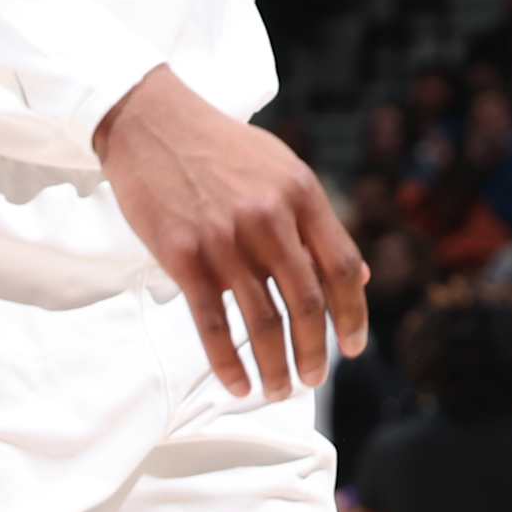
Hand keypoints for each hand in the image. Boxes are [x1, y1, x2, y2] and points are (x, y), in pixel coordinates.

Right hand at [97, 66, 368, 399]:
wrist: (154, 122)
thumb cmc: (222, 148)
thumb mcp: (283, 169)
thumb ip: (318, 222)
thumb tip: (358, 277)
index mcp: (301, 194)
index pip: (341, 268)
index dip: (353, 314)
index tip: (353, 346)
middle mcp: (269, 217)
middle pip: (308, 302)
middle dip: (316, 351)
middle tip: (314, 380)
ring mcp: (225, 239)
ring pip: (263, 321)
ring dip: (276, 366)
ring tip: (280, 389)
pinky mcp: (184, 256)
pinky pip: (213, 324)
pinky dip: (229, 363)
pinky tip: (239, 384)